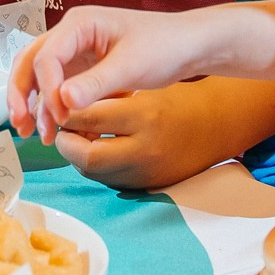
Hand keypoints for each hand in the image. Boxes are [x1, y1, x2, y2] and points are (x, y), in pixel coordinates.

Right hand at [8, 6, 240, 142]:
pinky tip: (60, 130)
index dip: (46, 88)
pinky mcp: (85, 69)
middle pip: (30, 62)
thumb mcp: (131, 65)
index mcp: (79, 23)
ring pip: (40, 77)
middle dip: (21, 94)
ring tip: (40, 135)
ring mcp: (76, 52)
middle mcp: (71, 35)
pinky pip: (60, 88)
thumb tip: (62, 101)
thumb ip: (96, 84)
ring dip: (35, 104)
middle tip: (22, 125)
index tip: (60, 115)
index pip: (47, 56)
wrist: (189, 46)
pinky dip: (55, 108)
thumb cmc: (164, 45)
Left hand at [52, 81, 249, 191]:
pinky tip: (96, 147)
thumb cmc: (177, 99)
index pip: (89, 117)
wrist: (216, 125)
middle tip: (61, 126)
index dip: (66, 112)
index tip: (58, 104)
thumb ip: (106, 98)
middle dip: (65, 142)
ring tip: (77, 135)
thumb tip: (65, 106)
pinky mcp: (147, 187)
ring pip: (93, 172)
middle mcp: (146, 150)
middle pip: (86, 157)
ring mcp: (146, 173)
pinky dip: (95, 165)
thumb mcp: (143, 87)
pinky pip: (108, 179)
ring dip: (77, 155)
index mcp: (145, 116)